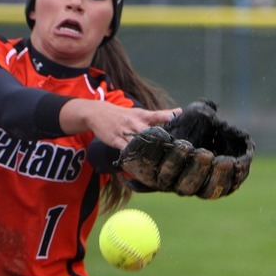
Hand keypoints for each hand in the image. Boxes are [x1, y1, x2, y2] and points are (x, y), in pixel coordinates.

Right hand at [60, 99, 181, 149]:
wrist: (98, 113)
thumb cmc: (122, 114)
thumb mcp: (138, 112)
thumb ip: (157, 115)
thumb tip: (178, 112)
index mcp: (141, 115)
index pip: (156, 115)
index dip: (166, 116)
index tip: (175, 117)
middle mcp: (134, 122)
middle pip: (148, 131)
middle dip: (158, 140)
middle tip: (170, 148)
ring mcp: (124, 131)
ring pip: (137, 142)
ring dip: (146, 150)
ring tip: (157, 160)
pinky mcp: (115, 140)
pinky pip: (125, 150)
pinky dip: (132, 156)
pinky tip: (138, 164)